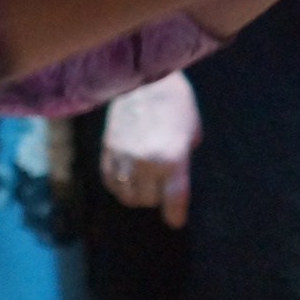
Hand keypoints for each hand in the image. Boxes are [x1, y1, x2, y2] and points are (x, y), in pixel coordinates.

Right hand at [102, 72, 200, 227]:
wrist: (145, 78)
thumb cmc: (176, 102)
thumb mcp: (191, 131)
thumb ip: (183, 157)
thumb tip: (175, 176)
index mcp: (172, 159)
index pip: (174, 200)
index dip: (175, 215)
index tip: (175, 221)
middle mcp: (146, 163)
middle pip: (148, 200)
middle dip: (156, 199)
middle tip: (161, 190)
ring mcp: (124, 158)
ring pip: (127, 195)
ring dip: (136, 194)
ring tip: (143, 186)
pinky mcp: (108, 149)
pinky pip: (110, 181)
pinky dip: (119, 185)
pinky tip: (126, 179)